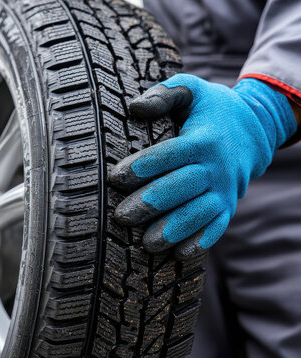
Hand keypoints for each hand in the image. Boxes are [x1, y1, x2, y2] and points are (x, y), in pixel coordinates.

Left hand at [109, 74, 296, 257]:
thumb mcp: (191, 90)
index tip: (116, 177)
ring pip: (199, 214)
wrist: (255, 130)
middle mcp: (216, 167)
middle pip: (182, 188)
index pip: (170, 154)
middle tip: (122, 216)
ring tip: (146, 244)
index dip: (144, 166)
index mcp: (203, 139)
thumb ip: (164, 94)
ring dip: (173, 230)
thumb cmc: (211, 109)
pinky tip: (179, 255)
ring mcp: (224, 190)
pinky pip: (217, 227)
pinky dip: (200, 242)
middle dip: (151, 204)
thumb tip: (134, 108)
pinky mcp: (228, 206)